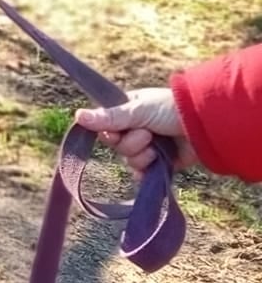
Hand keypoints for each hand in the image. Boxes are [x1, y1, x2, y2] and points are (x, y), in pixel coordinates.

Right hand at [74, 88, 195, 172]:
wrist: (205, 125)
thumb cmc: (171, 109)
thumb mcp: (138, 110)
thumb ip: (109, 118)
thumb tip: (77, 116)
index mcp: (129, 111)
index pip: (106, 127)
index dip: (109, 133)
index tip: (114, 133)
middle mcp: (137, 128)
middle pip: (117, 146)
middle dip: (131, 143)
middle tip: (147, 135)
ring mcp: (150, 146)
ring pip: (130, 160)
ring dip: (142, 155)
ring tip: (158, 146)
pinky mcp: (162, 163)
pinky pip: (143, 174)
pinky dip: (147, 172)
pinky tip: (155, 165)